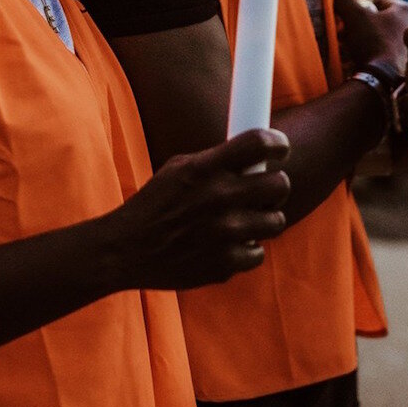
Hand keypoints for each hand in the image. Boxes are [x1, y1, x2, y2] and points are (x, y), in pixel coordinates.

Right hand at [108, 129, 290, 290]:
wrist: (127, 250)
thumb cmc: (155, 204)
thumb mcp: (179, 168)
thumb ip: (216, 160)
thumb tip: (255, 155)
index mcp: (206, 168)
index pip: (260, 143)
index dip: (278, 143)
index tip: (280, 149)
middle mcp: (219, 197)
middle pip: (280, 184)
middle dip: (275, 186)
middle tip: (264, 191)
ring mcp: (225, 233)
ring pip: (277, 221)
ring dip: (265, 219)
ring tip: (245, 220)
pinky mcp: (225, 264)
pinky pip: (258, 253)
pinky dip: (247, 249)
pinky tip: (229, 244)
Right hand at [334, 0, 407, 68]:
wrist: (385, 80)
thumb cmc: (373, 43)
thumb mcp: (354, 16)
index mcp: (407, 10)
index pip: (378, 2)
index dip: (360, 9)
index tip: (349, 20)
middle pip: (383, 20)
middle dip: (365, 27)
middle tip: (350, 35)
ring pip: (387, 37)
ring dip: (370, 41)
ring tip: (356, 50)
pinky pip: (391, 53)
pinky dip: (379, 55)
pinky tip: (368, 61)